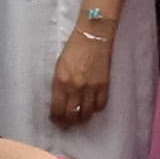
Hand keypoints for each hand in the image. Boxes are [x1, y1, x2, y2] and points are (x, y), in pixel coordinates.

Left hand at [48, 15, 117, 132]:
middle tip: (66, 123)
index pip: (57, 109)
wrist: (93, 36)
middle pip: (72, 116)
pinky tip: (92, 106)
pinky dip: (96, 108)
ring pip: (86, 114)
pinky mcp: (104, 85)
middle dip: (68, 122)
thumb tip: (60, 100)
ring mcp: (91, 88)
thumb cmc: (74, 47)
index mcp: (61, 81)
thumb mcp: (59, 65)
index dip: (56, 118)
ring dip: (82, 118)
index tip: (55, 119)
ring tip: (79, 116)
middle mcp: (76, 87)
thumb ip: (59, 84)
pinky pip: (100, 106)